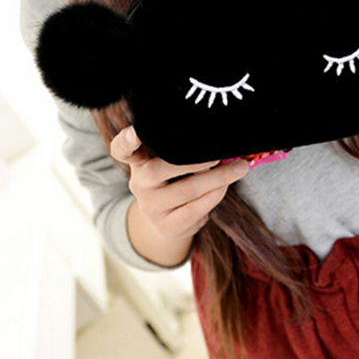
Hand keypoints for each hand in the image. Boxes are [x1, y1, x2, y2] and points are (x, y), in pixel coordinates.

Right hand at [110, 126, 249, 242]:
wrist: (169, 215)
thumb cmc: (175, 176)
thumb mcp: (169, 158)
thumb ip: (181, 146)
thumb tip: (217, 137)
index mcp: (137, 160)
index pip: (121, 150)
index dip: (126, 141)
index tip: (135, 132)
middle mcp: (139, 183)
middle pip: (162, 169)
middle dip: (198, 161)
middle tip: (222, 153)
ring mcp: (150, 207)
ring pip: (186, 190)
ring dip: (218, 178)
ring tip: (238, 168)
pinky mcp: (166, 226)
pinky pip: (194, 210)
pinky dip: (214, 196)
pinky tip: (225, 187)